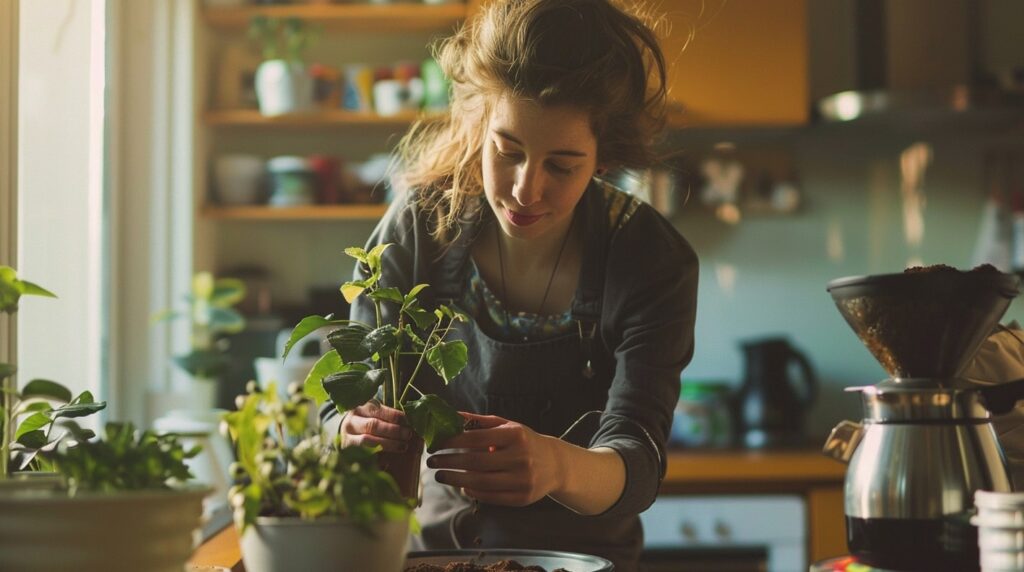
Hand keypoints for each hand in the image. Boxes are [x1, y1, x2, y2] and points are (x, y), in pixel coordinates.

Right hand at [340, 399, 416, 452]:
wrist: (348, 438)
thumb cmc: (368, 425)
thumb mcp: (375, 416)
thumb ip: (389, 418)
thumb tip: (410, 421)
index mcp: (360, 409)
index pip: (377, 410)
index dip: (393, 415)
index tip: (407, 421)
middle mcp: (351, 422)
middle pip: (373, 425)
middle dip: (393, 430)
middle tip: (407, 434)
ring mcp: (347, 438)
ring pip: (367, 441)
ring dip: (388, 444)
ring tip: (403, 446)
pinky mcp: (346, 453)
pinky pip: (362, 456)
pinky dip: (377, 459)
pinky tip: (388, 462)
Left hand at [426, 412, 563, 505]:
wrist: (555, 464)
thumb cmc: (525, 442)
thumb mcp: (507, 426)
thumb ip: (480, 422)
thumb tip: (451, 415)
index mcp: (516, 435)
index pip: (476, 438)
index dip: (452, 442)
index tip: (435, 443)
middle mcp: (521, 457)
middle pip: (476, 462)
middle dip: (449, 462)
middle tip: (431, 461)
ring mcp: (522, 480)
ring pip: (481, 482)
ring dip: (455, 479)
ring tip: (440, 475)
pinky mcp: (522, 498)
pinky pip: (491, 497)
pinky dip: (473, 492)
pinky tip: (462, 486)